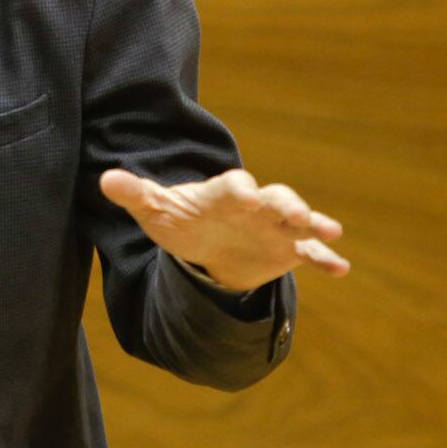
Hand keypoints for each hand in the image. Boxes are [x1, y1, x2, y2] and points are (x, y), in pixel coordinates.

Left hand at [99, 167, 348, 292]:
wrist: (207, 244)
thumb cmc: (182, 220)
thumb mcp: (156, 209)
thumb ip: (135, 194)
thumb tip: (105, 179)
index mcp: (224, 192)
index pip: (234, 185)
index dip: (240, 189)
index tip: (245, 195)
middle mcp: (256, 205)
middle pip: (277, 197)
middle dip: (287, 203)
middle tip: (297, 214)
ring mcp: (276, 227)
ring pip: (299, 220)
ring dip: (314, 223)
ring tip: (330, 231)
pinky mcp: (288, 250)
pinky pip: (311, 254)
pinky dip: (326, 259)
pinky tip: (341, 268)